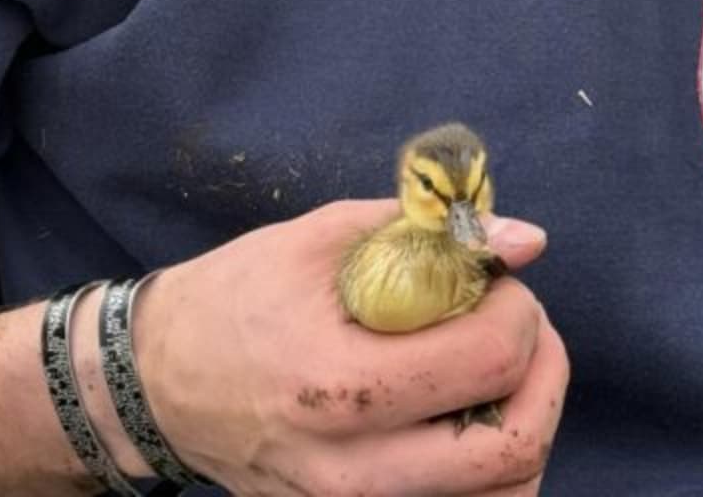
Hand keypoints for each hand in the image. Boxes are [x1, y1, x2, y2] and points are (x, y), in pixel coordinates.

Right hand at [128, 200, 566, 495]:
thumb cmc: (238, 295)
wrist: (159, 382)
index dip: (517, 309)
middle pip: (511, 449)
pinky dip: (491, 469)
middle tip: (519, 324)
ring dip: (527, 426)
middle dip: (543, 372)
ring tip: (501, 370)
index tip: (497, 278)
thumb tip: (525, 240)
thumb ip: (427, 234)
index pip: (487, 360)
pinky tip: (474, 415)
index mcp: (342, 383)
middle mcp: (352, 468)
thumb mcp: (321, 237)